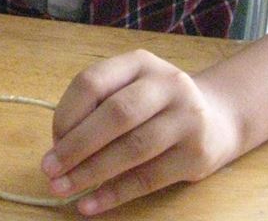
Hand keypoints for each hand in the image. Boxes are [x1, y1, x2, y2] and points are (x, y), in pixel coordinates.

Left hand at [41, 49, 240, 214]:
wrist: (219, 117)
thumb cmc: (155, 104)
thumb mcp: (130, 88)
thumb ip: (97, 107)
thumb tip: (58, 146)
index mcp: (138, 63)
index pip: (92, 82)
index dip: (67, 113)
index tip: (51, 140)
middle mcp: (166, 84)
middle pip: (115, 114)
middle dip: (76, 145)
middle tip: (49, 169)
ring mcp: (186, 118)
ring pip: (133, 148)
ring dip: (92, 172)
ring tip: (63, 188)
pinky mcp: (197, 155)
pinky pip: (149, 178)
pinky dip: (115, 193)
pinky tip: (90, 204)